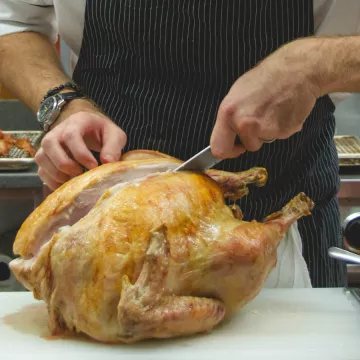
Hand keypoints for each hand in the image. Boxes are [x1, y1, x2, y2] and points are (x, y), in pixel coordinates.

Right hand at [35, 99, 126, 189]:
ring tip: (74, 180)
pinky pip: (41, 171)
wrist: (91, 129)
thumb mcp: (114, 135)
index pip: (71, 135)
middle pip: (49, 144)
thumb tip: (108, 162)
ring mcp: (49, 144)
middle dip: (64, 164)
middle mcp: (58, 131)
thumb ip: (113, 147)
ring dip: (56, 173)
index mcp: (76, 122)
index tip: (93, 166)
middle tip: (80, 173)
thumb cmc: (103, 132)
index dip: (80, 153)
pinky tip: (68, 185)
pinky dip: (52, 181)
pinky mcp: (47, 158)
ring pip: (41, 158)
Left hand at [210, 39, 321, 158]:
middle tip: (258, 121)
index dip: (228, 151)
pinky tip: (282, 111)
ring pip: (263, 141)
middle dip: (251, 140)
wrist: (296, 70)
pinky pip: (279, 136)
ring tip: (271, 110)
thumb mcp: (236, 95)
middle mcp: (245, 124)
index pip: (219, 149)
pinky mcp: (284, 131)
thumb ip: (230, 119)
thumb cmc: (266, 78)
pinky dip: (281, 127)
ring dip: (267, 131)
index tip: (234, 147)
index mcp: (228, 113)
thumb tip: (226, 137)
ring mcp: (265, 129)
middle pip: (247, 147)